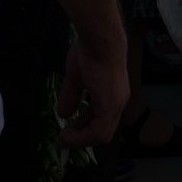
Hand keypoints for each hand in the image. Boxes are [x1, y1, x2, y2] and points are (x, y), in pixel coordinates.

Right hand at [56, 33, 129, 147]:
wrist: (99, 41)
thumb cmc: (90, 52)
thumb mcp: (77, 78)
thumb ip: (71, 96)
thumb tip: (63, 114)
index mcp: (113, 93)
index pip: (103, 119)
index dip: (85, 126)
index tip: (70, 129)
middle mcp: (118, 102)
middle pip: (103, 130)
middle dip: (82, 136)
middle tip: (65, 138)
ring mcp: (116, 105)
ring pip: (101, 135)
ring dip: (81, 140)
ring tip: (64, 139)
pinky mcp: (110, 107)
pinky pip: (97, 132)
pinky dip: (81, 137)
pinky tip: (68, 135)